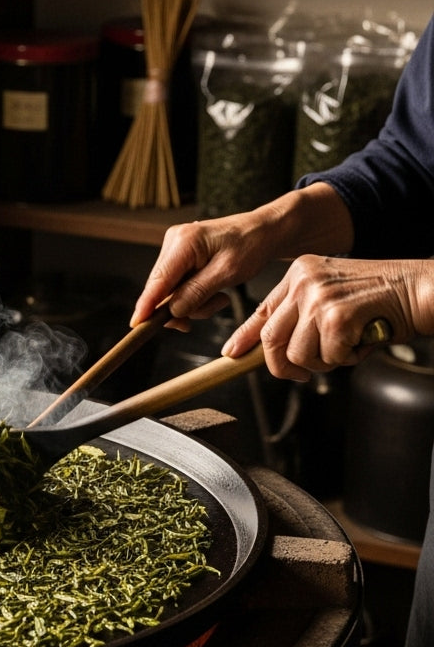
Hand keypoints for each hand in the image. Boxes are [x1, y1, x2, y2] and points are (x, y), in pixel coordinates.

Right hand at [131, 210, 279, 329]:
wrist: (263, 231)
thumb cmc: (251, 246)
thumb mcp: (228, 273)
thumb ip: (197, 292)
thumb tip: (173, 311)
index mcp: (184, 242)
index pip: (159, 280)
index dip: (147, 304)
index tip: (137, 324)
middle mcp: (173, 242)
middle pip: (162, 288)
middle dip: (184, 306)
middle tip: (216, 306)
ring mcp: (174, 248)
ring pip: (170, 291)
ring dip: (192, 302)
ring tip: (220, 297)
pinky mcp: (178, 256)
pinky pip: (177, 285)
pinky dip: (192, 295)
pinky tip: (212, 291)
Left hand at [223, 255, 433, 380]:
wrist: (423, 289)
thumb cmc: (385, 299)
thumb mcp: (334, 298)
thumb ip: (303, 317)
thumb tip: (274, 350)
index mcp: (300, 273)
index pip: (263, 310)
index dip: (245, 337)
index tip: (232, 354)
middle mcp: (304, 280)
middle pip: (271, 338)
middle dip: (284, 366)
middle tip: (302, 373)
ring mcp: (318, 296)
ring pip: (297, 354)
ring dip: (323, 363)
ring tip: (347, 346)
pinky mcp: (336, 315)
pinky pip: (327, 357)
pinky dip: (346, 359)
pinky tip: (362, 341)